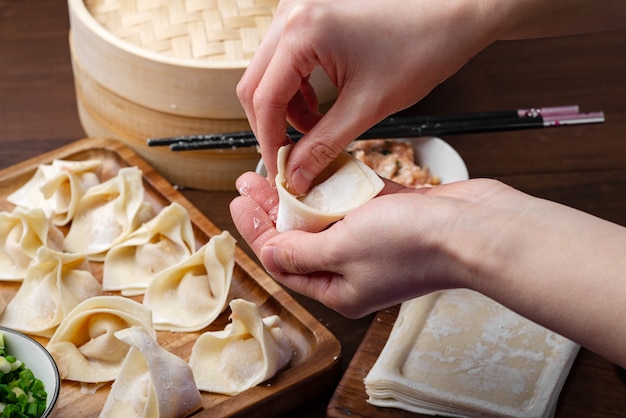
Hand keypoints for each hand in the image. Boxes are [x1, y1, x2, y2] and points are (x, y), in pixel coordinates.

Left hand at [229, 171, 512, 317]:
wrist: (474, 228)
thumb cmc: (410, 245)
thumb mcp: (341, 251)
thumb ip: (301, 252)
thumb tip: (271, 253)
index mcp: (338, 288)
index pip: (284, 261)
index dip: (257, 231)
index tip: (237, 202)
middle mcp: (354, 269)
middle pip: (300, 237)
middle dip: (273, 209)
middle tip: (248, 181)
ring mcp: (374, 243)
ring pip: (325, 217)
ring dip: (301, 194)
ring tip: (275, 169)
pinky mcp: (392, 217)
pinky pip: (354, 201)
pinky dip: (335, 185)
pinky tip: (317, 167)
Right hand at [237, 0, 494, 193]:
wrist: (456, 10)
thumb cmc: (424, 46)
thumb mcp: (368, 106)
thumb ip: (325, 144)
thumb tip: (296, 176)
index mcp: (303, 31)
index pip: (264, 97)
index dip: (268, 141)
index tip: (281, 169)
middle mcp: (292, 12)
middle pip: (255, 82)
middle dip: (272, 125)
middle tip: (292, 157)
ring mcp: (300, 7)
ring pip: (270, 71)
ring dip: (285, 107)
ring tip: (316, 131)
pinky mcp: (312, 11)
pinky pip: (287, 57)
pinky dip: (297, 86)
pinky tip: (321, 105)